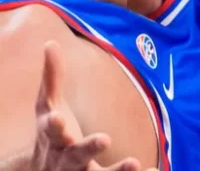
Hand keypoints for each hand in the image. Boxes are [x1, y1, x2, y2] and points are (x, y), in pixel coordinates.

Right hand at [32, 42, 149, 170]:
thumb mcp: (46, 106)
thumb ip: (51, 77)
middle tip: (105, 138)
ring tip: (135, 162)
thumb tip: (50, 42)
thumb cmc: (49, 134)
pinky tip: (153, 169)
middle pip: (76, 155)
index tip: (58, 118)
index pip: (52, 130)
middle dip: (89, 147)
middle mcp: (66, 158)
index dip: (54, 125)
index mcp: (53, 136)